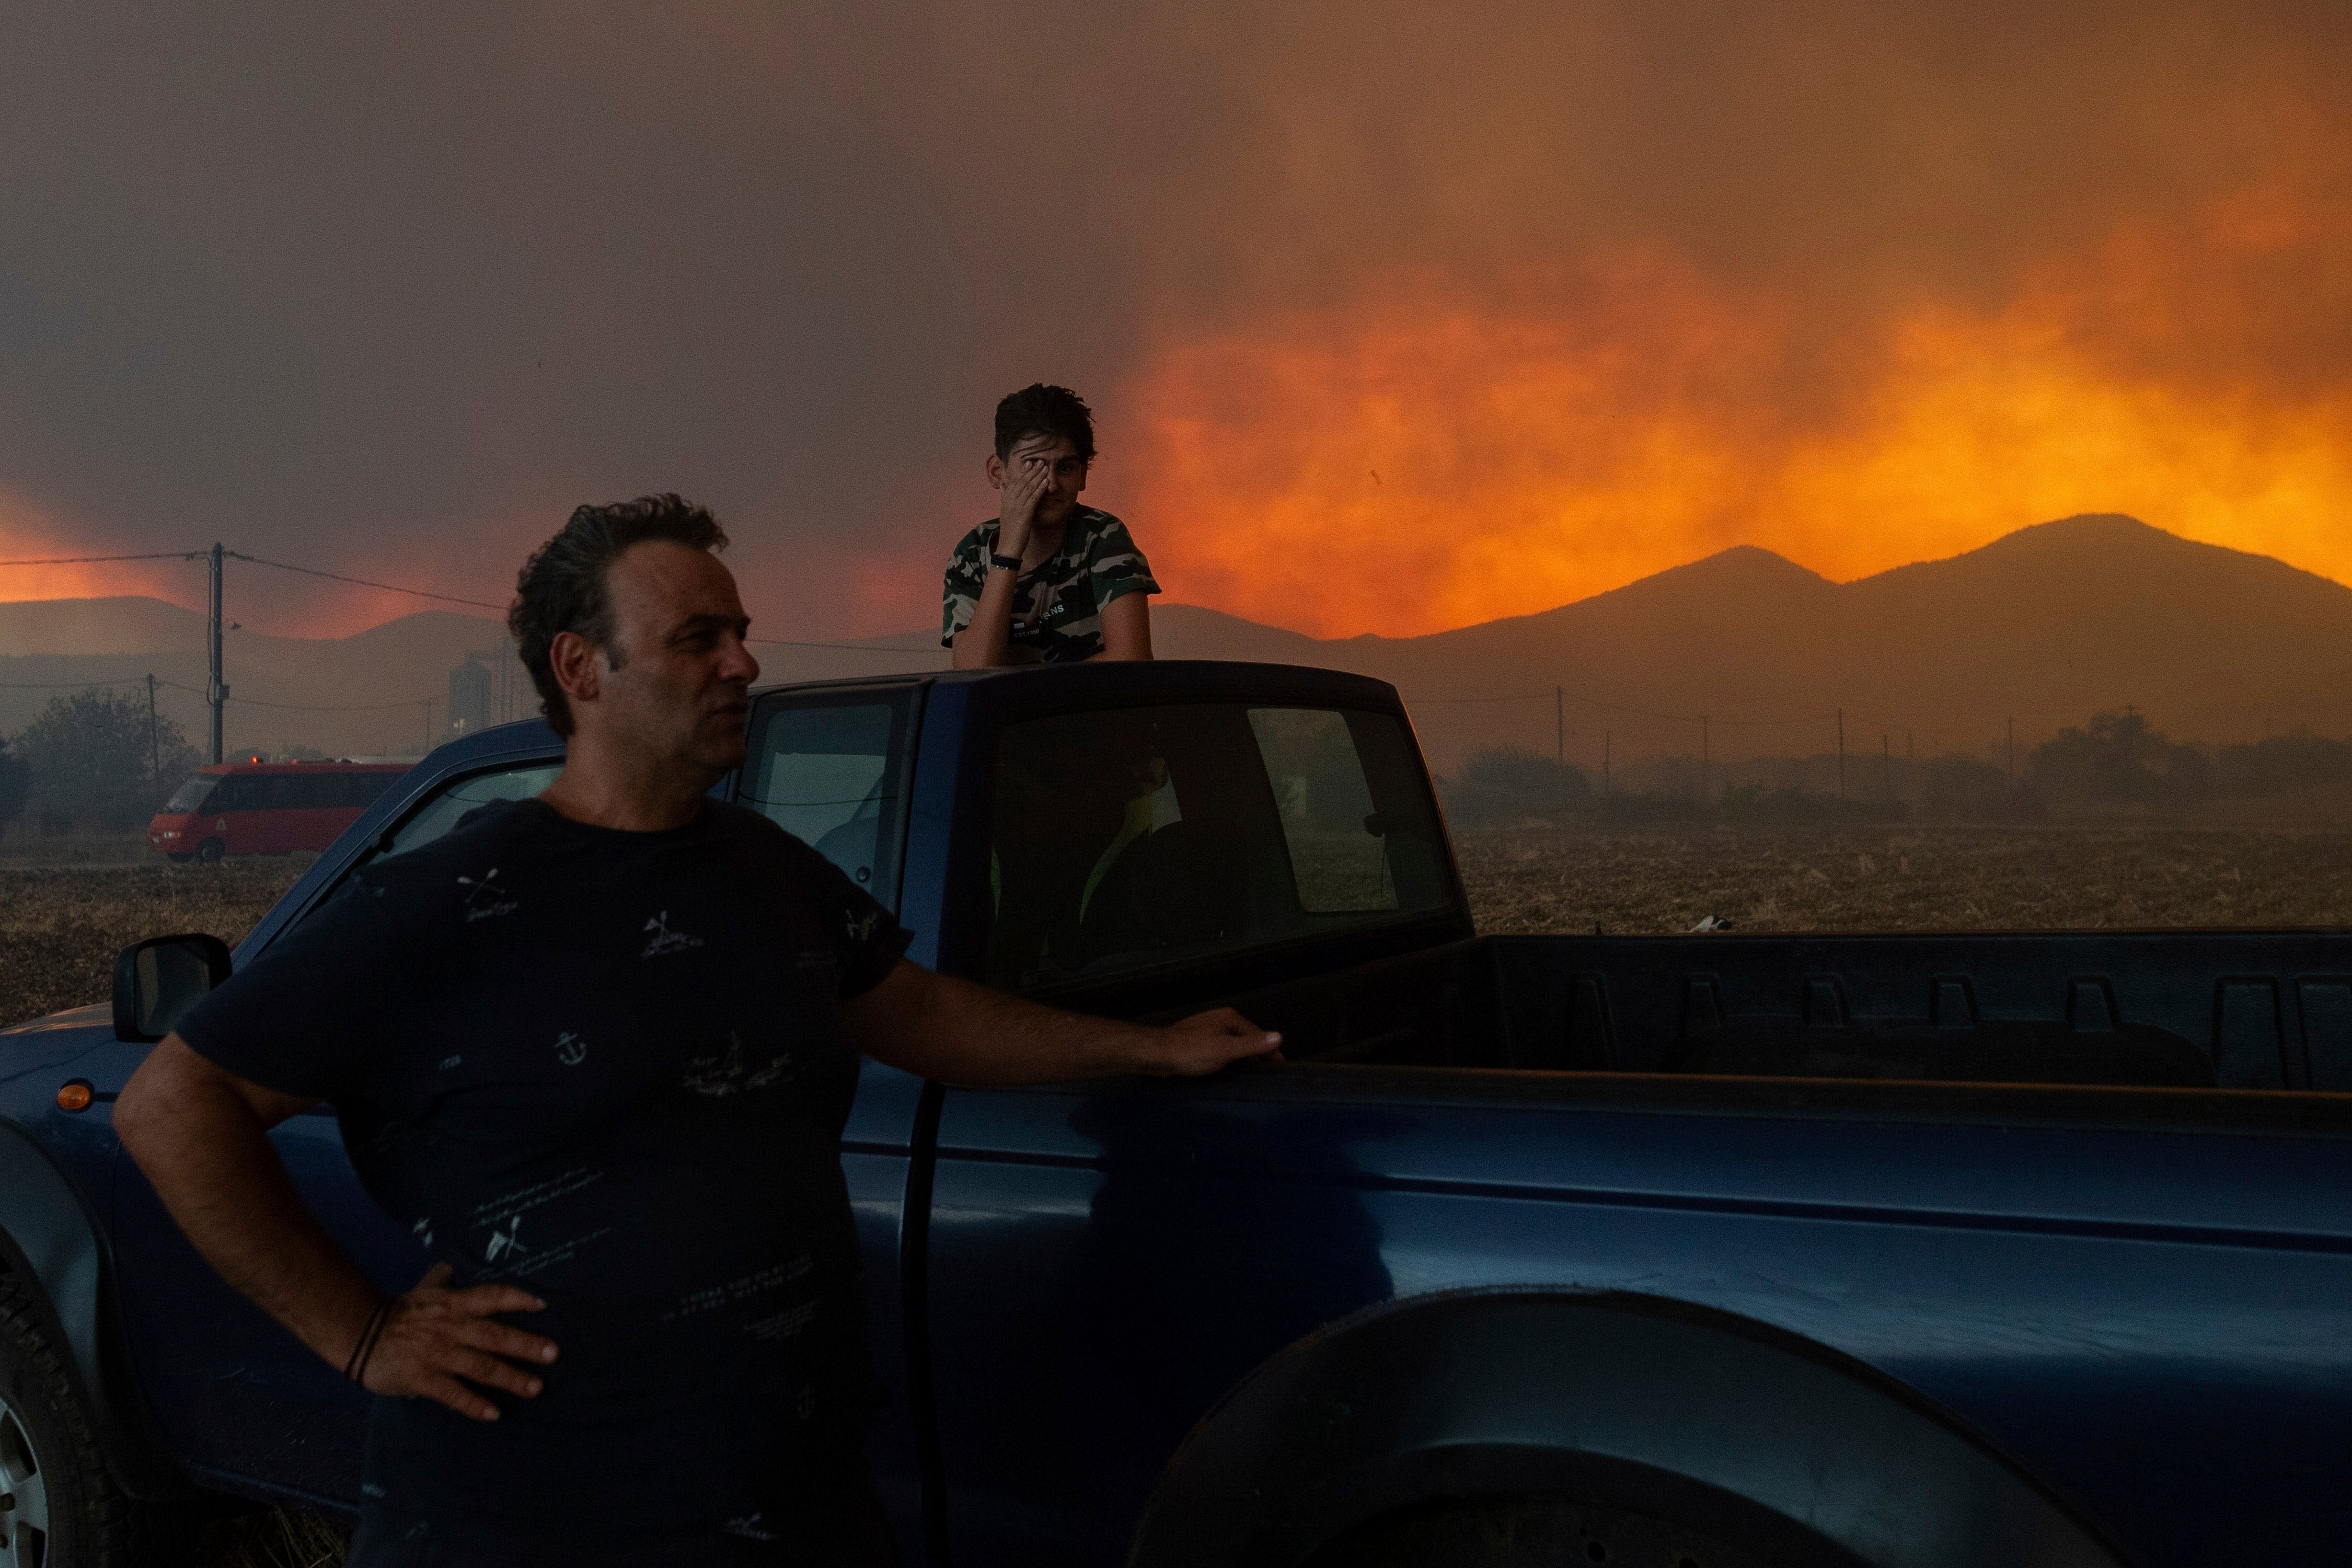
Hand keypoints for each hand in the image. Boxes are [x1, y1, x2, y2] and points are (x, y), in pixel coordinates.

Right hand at [358, 1262, 559, 1420]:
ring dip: (509, 1377)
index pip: (491, 1296)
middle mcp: (450, 1327)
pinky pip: (452, 1393)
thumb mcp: (425, 1290)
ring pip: (479, 1365)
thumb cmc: (400, 1313)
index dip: (517, 1298)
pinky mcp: (422, 1378)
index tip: (543, 1305)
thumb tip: (453, 1267)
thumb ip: (443, 1280)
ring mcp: (437, 1354)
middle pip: (494, 1334)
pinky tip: (495, 1414)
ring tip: (535, 1387)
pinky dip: (474, 1404)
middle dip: (525, 1344)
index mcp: (453, 1304)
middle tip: (553, 1354)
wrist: (360, 1335)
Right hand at [994, 454, 1050, 556]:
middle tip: (1040, 461)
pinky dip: (1040, 489)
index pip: (1014, 482)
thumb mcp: (1005, 512)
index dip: (1022, 472)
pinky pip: (1033, 498)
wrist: (1008, 546)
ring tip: (1045, 467)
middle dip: (1032, 471)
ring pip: (1028, 487)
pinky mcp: (1024, 513)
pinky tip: (1046, 482)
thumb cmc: (1009, 531)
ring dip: (1038, 476)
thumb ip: (1005, 498)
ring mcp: (1016, 506)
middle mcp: (1010, 501)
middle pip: (1022, 482)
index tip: (1029, 463)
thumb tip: (1003, 487)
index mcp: (1005, 500)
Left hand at [1154, 1009, 1283, 1075]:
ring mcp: (1210, 1029)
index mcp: (1231, 1018)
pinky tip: (1229, 1070)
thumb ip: (1253, 1044)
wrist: (1159, 1053)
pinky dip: (1230, 1059)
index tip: (1281, 1067)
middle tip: (1268, 1074)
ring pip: (1234, 1045)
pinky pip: (1222, 1049)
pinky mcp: (1200, 1040)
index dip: (1271, 1052)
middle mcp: (1221, 1020)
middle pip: (1247, 1039)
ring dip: (1244, 1058)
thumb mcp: (1226, 1050)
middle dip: (1258, 1055)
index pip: (1259, 1035)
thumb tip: (1279, 1036)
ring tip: (1253, 1075)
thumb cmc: (1191, 1051)